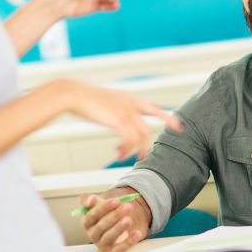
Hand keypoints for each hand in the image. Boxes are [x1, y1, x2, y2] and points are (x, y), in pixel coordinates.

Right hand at [66, 81, 181, 159]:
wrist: (73, 94)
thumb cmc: (85, 98)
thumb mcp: (106, 101)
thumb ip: (114, 109)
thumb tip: (115, 118)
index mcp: (129, 99)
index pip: (154, 108)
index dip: (167, 117)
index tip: (178, 125)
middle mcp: (131, 104)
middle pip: (147, 128)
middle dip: (147, 144)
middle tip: (144, 157)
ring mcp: (126, 112)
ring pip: (141, 136)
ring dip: (135, 150)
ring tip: (126, 158)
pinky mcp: (118, 120)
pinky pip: (130, 140)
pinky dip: (126, 150)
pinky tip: (119, 154)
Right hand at [80, 187, 150, 251]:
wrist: (117, 224)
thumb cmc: (106, 213)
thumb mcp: (97, 203)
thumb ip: (89, 199)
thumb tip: (91, 200)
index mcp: (87, 222)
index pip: (92, 215)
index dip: (104, 207)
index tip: (117, 200)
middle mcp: (92, 234)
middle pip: (101, 226)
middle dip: (115, 215)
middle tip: (128, 207)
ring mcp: (102, 244)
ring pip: (109, 237)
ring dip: (119, 228)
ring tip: (129, 219)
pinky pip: (120, 248)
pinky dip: (129, 242)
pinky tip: (137, 233)